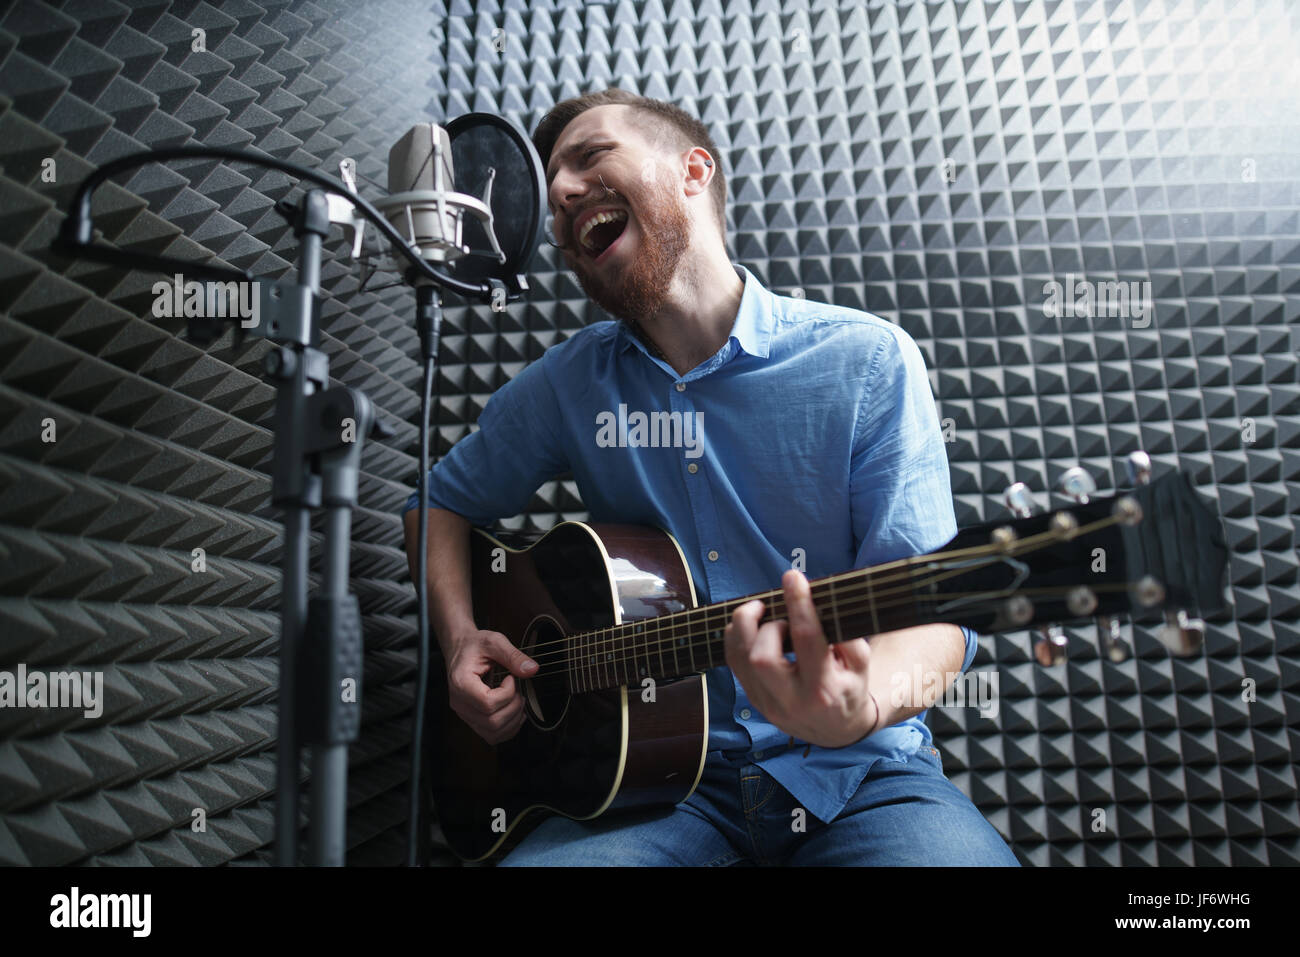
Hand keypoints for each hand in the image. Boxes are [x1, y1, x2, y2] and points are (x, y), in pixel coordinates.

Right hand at [442, 628, 536, 744]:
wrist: (460, 649)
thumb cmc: (474, 645)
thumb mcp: (494, 642)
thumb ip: (513, 655)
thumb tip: (532, 670)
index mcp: (461, 683)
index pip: (488, 703)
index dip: (507, 693)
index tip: (510, 678)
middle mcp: (459, 703)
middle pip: (492, 721)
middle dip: (513, 708)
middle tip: (518, 691)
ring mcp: (464, 713)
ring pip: (492, 733)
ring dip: (513, 720)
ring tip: (517, 701)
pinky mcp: (472, 719)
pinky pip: (491, 735)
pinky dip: (508, 729)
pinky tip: (514, 713)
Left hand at [724, 569, 878, 748]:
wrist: (835, 729)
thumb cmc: (849, 686)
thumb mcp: (860, 663)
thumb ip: (845, 634)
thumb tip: (815, 603)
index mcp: (823, 690)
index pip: (807, 640)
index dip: (799, 604)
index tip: (793, 577)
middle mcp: (791, 701)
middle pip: (761, 658)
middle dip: (766, 625)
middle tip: (779, 615)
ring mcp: (767, 703)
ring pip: (740, 658)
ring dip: (746, 627)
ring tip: (763, 615)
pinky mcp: (753, 699)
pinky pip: (733, 662)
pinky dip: (737, 637)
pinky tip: (753, 627)